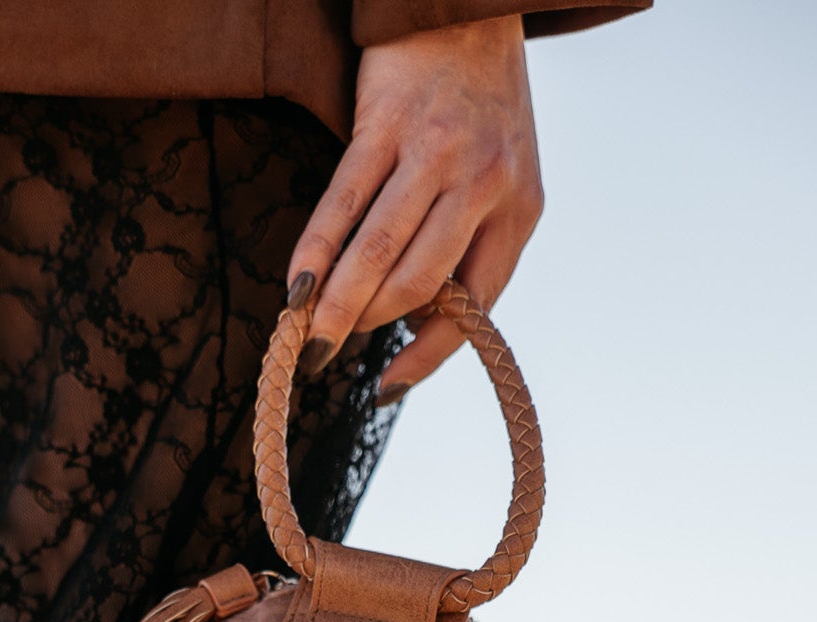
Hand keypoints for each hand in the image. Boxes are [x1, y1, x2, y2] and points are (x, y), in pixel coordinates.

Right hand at [286, 15, 542, 399]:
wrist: (467, 6)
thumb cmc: (479, 102)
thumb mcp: (501, 176)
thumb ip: (470, 243)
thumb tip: (416, 325)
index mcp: (520, 208)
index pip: (475, 305)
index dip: (428, 356)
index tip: (387, 388)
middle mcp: (485, 183)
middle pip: (419, 284)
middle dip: (369, 326)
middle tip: (330, 350)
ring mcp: (434, 151)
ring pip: (379, 251)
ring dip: (338, 304)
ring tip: (309, 336)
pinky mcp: (386, 123)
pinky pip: (344, 204)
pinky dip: (316, 252)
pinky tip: (297, 287)